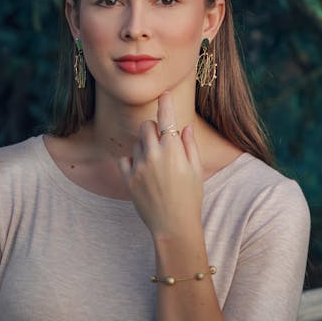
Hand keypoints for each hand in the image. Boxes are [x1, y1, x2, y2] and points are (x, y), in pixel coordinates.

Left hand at [118, 92, 202, 238]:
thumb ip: (189, 146)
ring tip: (157, 165)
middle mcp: (154, 154)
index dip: (165, 103)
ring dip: (144, 146)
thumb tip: (184, 127)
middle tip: (162, 141)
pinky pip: (125, 159)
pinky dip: (131, 160)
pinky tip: (142, 170)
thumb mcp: (196, 170)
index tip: (163, 94)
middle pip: (146, 126)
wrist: (174, 226)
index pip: (167, 118)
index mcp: (173, 150)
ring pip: (137, 143)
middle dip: (153, 128)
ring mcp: (139, 166)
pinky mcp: (128, 179)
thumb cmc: (190, 198)